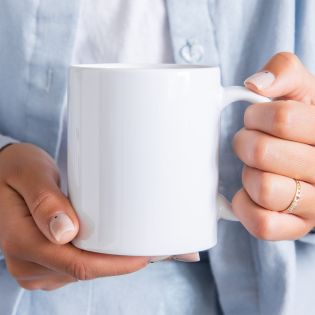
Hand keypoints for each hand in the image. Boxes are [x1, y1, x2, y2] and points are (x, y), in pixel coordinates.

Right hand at [0, 143, 147, 289]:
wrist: (3, 176)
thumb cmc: (16, 169)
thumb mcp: (29, 174)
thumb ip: (45, 200)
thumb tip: (66, 232)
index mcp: (22, 242)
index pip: (79, 264)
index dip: (115, 264)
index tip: (143, 255)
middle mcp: (27, 263)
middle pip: (84, 271)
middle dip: (117, 263)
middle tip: (148, 246)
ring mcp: (34, 266)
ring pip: (81, 271)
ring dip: (108, 261)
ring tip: (132, 243)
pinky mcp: (43, 263)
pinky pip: (75, 266)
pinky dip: (96, 257)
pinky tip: (110, 244)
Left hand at [232, 52, 314, 239]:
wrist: (311, 158)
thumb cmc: (301, 123)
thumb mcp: (300, 90)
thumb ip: (284, 71)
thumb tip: (256, 85)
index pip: (282, 118)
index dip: (255, 115)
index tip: (255, 117)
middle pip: (263, 153)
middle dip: (245, 142)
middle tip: (251, 142)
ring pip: (263, 188)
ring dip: (248, 174)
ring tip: (256, 168)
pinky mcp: (297, 227)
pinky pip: (262, 224)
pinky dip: (245, 206)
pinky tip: (249, 193)